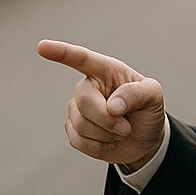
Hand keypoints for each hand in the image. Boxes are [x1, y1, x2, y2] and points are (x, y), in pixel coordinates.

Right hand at [37, 40, 166, 169]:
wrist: (145, 139)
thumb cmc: (148, 109)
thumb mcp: (153, 95)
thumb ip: (135, 93)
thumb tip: (112, 106)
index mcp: (106, 71)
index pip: (81, 59)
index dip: (61, 53)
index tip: (42, 47)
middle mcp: (88, 87)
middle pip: (84, 101)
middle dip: (107, 119)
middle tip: (126, 127)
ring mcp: (78, 109)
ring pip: (81, 124)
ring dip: (107, 134)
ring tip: (120, 131)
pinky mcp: (74, 130)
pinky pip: (78, 141)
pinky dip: (99, 147)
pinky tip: (108, 141)